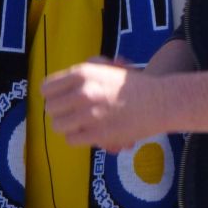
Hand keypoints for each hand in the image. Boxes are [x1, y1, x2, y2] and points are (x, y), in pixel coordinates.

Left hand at [42, 61, 157, 151]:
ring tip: (81, 126)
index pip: (46, 88)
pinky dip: (79, 138)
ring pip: (58, 126)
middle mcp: (83, 92)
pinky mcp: (98, 134)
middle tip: (73, 115)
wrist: (161, 101)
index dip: (52, 96)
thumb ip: (84, 72)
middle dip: (60, 113)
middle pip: (50, 109)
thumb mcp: (108, 68)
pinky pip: (71, 139)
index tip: (60, 101)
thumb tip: (62, 83)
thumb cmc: (136, 85)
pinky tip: (90, 134)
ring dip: (68, 127)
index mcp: (83, 73)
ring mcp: (89, 114)